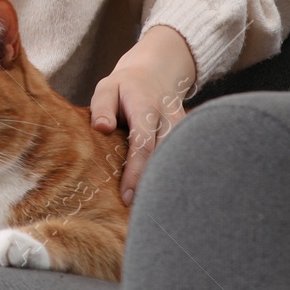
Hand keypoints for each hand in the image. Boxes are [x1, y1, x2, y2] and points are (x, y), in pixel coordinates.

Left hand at [89, 24, 196, 205]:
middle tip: (140, 216)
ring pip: (177, 162)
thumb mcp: (107, 87)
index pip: (143, 145)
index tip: (127, 196)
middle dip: (153, 187)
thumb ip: (102, 106)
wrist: (158, 73)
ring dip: (166, 186)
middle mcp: (170, 120)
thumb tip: (101, 128)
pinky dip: (174, 179)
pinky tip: (165, 200)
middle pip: (164, 159)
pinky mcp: (188, 138)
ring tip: (152, 215)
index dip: (136, 172)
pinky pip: (182, 161)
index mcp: (147, 108)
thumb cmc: (126, 86)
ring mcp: (184, 130)